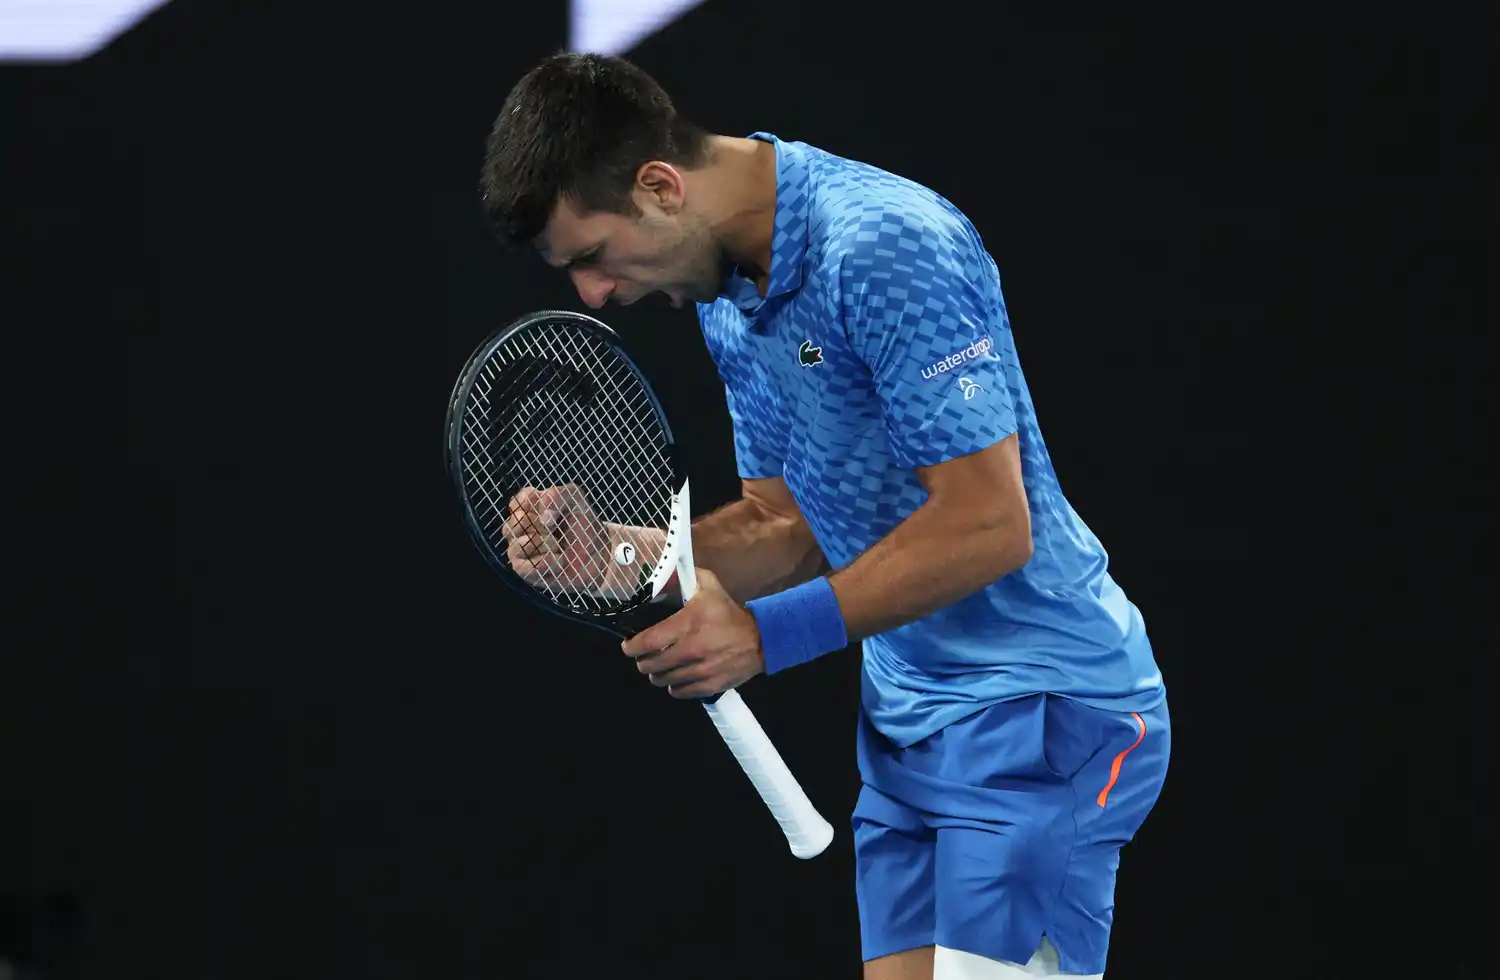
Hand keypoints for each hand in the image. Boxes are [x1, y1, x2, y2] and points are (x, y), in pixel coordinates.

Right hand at [502, 485, 629, 595]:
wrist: (599, 554)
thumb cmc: (585, 526)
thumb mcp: (576, 499)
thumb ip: (558, 494)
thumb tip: (543, 517)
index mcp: (529, 508)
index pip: (518, 502)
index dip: (537, 506)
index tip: (555, 511)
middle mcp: (520, 528)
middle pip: (518, 521)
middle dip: (543, 525)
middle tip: (558, 530)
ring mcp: (520, 550)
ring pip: (519, 544)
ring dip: (546, 544)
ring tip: (560, 547)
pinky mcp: (526, 571)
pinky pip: (522, 567)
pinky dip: (545, 563)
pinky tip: (559, 561)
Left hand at [620, 568, 765, 698]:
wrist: (761, 639)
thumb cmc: (729, 613)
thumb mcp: (709, 586)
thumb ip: (685, 577)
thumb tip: (663, 571)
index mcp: (688, 623)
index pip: (648, 641)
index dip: (631, 647)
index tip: (628, 646)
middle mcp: (691, 649)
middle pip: (651, 665)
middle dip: (642, 661)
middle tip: (645, 656)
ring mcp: (700, 670)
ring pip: (663, 680)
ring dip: (657, 674)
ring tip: (660, 666)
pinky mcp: (709, 686)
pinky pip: (679, 692)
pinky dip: (674, 686)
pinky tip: (677, 677)